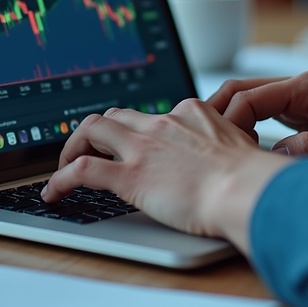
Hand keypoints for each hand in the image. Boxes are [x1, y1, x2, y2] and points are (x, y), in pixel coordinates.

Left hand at [41, 99, 290, 252]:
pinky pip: (82, 170)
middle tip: (89, 151)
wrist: (248, 190)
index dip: (136, 129)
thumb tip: (230, 163)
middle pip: (116, 115)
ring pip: (92, 129)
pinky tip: (53, 193)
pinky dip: (60, 179)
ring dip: (73, 147)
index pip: (152, 114)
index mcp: (191, 113)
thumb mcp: (242, 150)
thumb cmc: (253, 179)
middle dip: (97, 132)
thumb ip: (227, 148)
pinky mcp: (129, 175)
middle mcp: (163, 123)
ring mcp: (143, 147)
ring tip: (65, 167)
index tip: (132, 142)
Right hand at [208, 71, 307, 156]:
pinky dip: (248, 133)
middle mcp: (301, 88)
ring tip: (211, 151)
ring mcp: (303, 102)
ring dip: (230, 124)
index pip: (248, 97)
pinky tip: (240, 154)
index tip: (219, 150)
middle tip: (197, 143)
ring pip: (251, 106)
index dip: (227, 122)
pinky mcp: (307, 119)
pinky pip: (266, 121)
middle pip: (241, 93)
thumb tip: (272, 158)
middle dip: (216, 114)